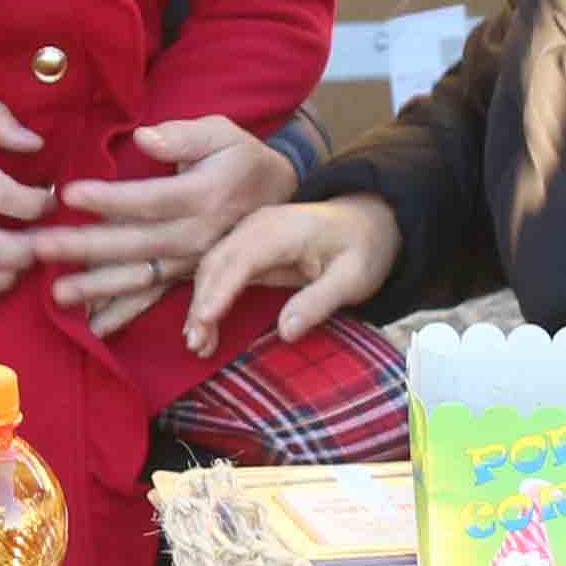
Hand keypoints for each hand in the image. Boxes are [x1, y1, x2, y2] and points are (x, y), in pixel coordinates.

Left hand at [40, 119, 298, 333]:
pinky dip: (123, 314)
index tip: (67, 194)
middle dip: (85, 248)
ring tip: (57, 294)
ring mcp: (190, 262)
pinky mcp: (185, 277)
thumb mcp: (222, 134)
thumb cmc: (239, 158)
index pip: (149, 200)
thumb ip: (183, 136)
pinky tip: (92, 328)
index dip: (109, 199)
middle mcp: (196, 236)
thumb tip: (144, 137)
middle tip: (38, 248)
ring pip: (139, 277)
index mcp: (203, 196)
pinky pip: (152, 298)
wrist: (277, 196)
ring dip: (97, 287)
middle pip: (134, 244)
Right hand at [185, 194, 403, 347]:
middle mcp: (258, 226)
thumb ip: (318, 302)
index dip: (220, 290)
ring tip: (197, 343)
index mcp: (284, 230)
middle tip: (197, 345)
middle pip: (217, 263)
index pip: (242, 259)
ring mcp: (249, 233)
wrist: (368, 220)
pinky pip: (219, 269)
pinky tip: (204, 323)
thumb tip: (285, 332)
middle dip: (202, 304)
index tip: (205, 320)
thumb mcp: (353, 279)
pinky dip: (208, 296)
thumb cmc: (363, 248)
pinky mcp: (247, 245)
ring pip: (211, 267)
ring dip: (200, 304)